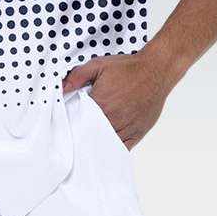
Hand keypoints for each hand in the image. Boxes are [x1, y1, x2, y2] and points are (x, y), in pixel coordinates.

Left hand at [61, 52, 175, 150]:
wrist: (155, 71)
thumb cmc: (128, 68)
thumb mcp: (98, 65)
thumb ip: (77, 76)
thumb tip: (61, 89)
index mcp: (99, 103)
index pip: (78, 121)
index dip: (73, 123)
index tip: (69, 124)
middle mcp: (112, 119)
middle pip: (91, 135)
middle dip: (83, 135)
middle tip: (78, 135)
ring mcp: (126, 128)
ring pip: (105, 143)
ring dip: (97, 143)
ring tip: (91, 142)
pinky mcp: (137, 133)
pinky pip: (122, 149)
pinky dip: (113, 150)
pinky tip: (106, 149)